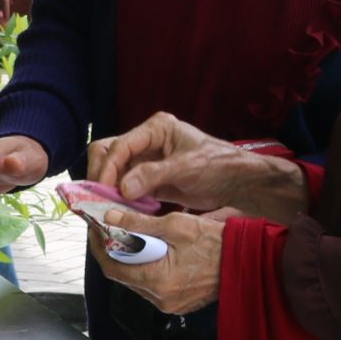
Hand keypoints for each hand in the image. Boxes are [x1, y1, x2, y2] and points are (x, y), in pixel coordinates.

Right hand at [88, 112, 308, 225]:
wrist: (241, 183)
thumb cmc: (220, 166)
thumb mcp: (187, 168)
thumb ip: (153, 175)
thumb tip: (122, 189)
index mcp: (156, 128)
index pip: (120, 144)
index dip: (108, 167)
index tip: (104, 189)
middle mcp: (147, 141)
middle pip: (110, 153)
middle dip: (102, 175)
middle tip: (99, 198)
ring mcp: (147, 161)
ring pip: (115, 172)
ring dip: (109, 189)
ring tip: (108, 207)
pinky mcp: (151, 179)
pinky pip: (127, 188)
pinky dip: (122, 199)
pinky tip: (123, 211)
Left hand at [90, 208, 222, 314]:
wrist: (248, 262)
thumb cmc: (217, 242)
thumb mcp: (176, 225)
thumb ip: (139, 224)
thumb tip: (109, 218)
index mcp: (157, 281)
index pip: (112, 266)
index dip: (99, 246)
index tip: (95, 228)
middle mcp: (160, 299)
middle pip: (123, 274)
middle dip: (113, 251)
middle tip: (110, 228)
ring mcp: (170, 304)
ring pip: (137, 280)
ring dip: (130, 259)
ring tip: (130, 236)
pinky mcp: (179, 303)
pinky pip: (153, 286)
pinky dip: (147, 267)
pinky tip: (151, 250)